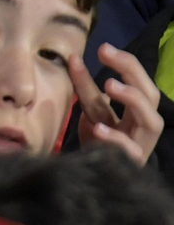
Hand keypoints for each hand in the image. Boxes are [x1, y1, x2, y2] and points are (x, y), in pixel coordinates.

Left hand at [71, 44, 164, 164]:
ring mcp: (140, 146)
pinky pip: (130, 151)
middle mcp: (144, 126)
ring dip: (133, 100)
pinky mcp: (131, 164)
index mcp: (137, 110)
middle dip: (132, 73)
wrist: (95, 176)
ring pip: (152, 122)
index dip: (125, 63)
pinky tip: (100, 128)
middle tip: (107, 58)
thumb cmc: (99, 141)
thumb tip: (72, 58)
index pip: (140, 82)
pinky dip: (116, 139)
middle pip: (152, 96)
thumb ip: (86, 89)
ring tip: (110, 85)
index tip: (102, 47)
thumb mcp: (92, 112)